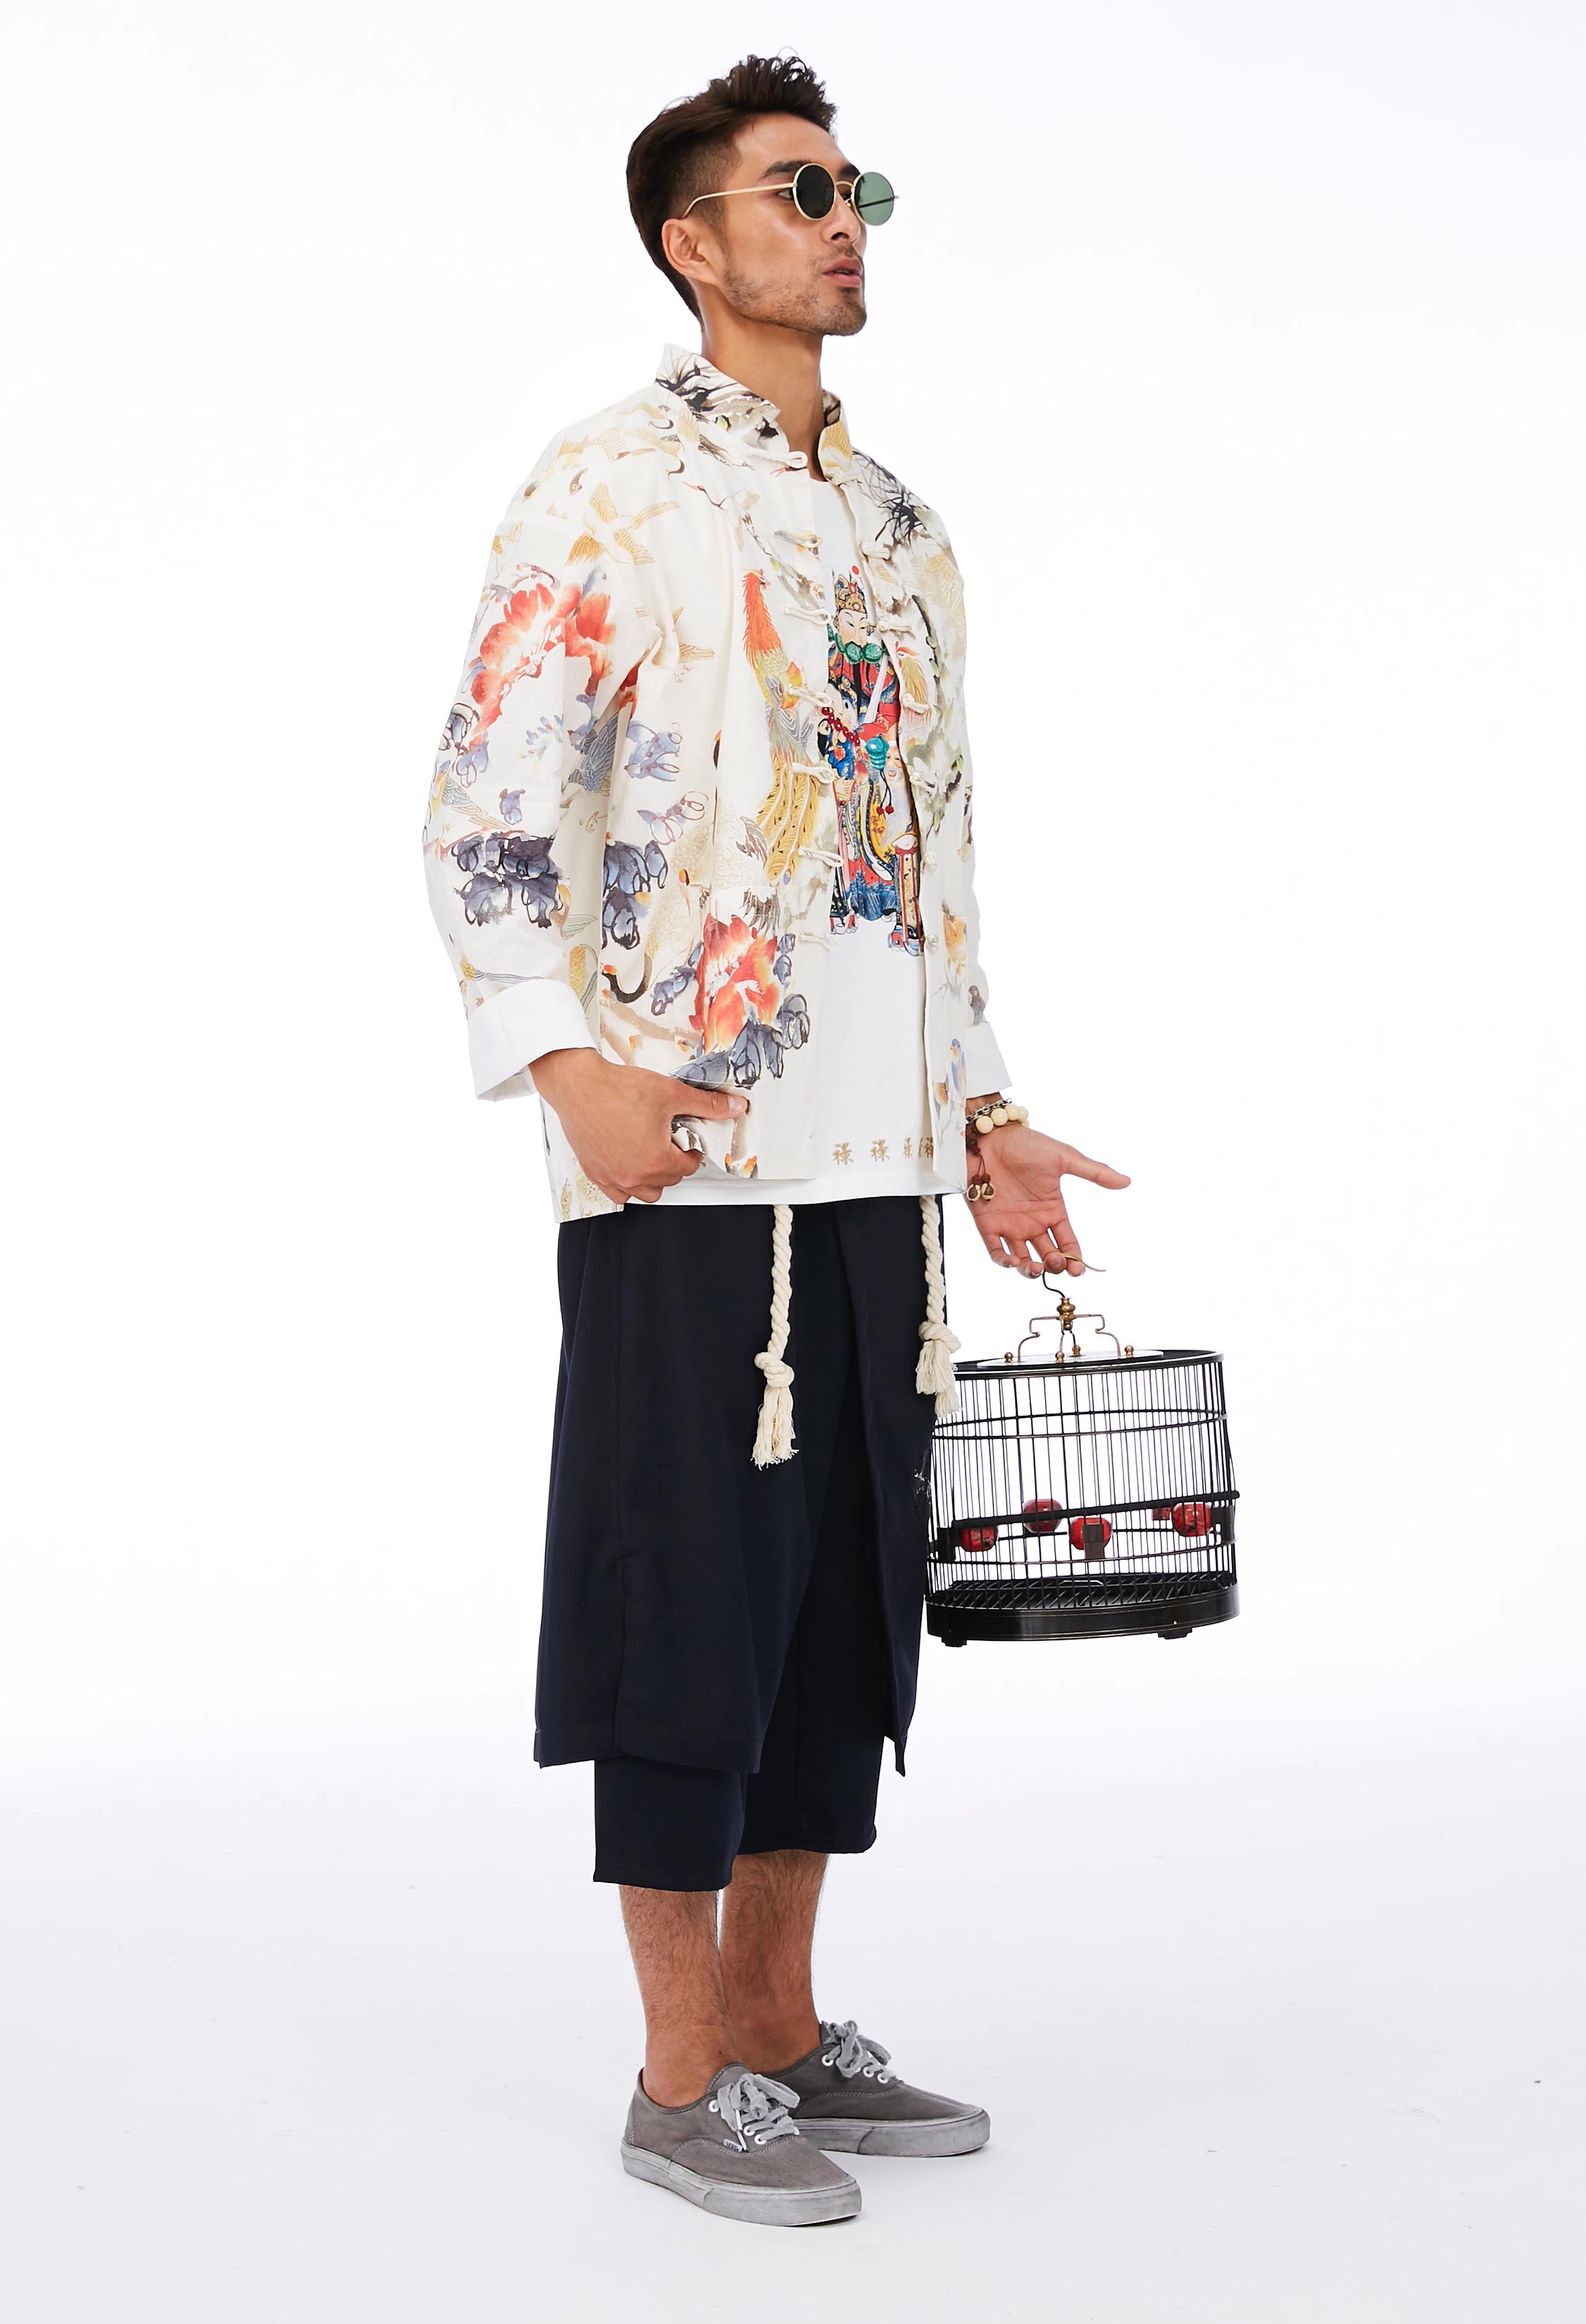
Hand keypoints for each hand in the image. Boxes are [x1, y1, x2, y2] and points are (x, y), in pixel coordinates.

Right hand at [529, 1048, 746, 1205]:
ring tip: (652, 1156)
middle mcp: (633, 1175)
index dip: (693, 1153)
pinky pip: (617, 1194)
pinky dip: (626, 1185)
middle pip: (668, 1181)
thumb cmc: (618, 1089)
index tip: (689, 1142)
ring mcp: (612, 1177)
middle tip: (671, 1143)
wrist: (579, 1085)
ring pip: (644, 1193)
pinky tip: (628, 1165)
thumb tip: (733, 1107)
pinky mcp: (594, 1173)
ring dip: (653, 1179)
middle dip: (674, 1164)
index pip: (688, 1168)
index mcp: (656, 1160)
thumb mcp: (671, 1093)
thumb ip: (706, 1104)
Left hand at [963, 1122, 1129, 1278]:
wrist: (991, 1137)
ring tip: (1037, 1268)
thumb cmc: (1027, 1144)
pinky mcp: (988, 1224)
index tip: (1079, 1270)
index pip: (1067, 1241)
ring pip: (1022, 1258)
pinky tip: (1013, 1262)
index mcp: (1052, 1210)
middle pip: (1047, 1254)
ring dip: (1031, 1270)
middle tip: (1057, 1264)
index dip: (1074, 1258)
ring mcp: (1010, 1224)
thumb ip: (1093, 1172)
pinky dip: (1004, 1261)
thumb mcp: (1065, 1158)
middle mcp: (1032, 1222)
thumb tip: (1126, 1181)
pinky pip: (995, 1250)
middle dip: (1055, 1266)